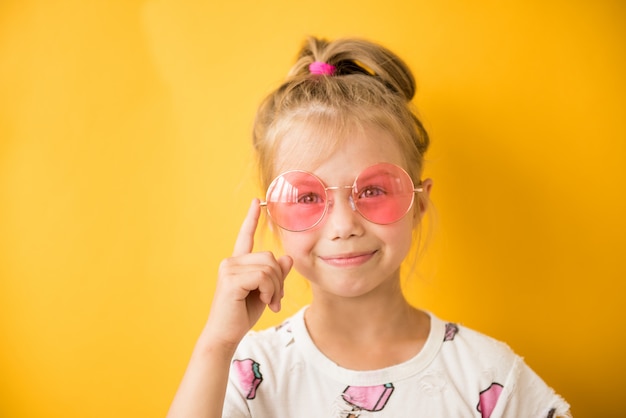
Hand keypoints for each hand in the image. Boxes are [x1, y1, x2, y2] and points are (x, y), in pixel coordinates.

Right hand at [204, 199, 292, 347]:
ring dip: (275, 288)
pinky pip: (263, 277)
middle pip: (270, 257)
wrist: (225, 335)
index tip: (257, 202)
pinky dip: (269, 291)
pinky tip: (263, 302)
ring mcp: (229, 269)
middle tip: (275, 300)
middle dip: (279, 280)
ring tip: (268, 303)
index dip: (251, 218)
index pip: (245, 236)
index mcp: (238, 263)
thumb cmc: (242, 314)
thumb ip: (275, 275)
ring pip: (269, 267)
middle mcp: (231, 262)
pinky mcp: (231, 279)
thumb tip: (288, 258)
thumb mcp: (265, 292)